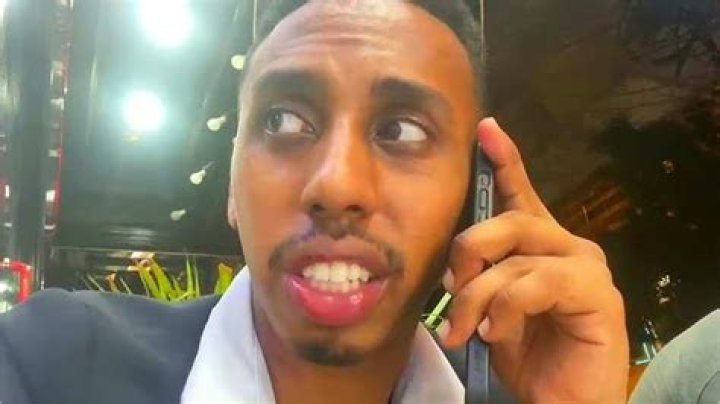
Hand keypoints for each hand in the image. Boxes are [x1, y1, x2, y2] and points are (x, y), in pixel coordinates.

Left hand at [439, 118, 628, 402]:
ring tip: (463, 327)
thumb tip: (450, 264)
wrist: (558, 400)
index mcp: (540, 245)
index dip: (504, 162)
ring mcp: (587, 268)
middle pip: (510, 221)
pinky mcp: (598, 295)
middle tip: (448, 285)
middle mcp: (568, 246)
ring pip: (516, 257)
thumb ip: (478, 277)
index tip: (486, 130)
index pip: (520, 195)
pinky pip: (536, 284)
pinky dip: (505, 310)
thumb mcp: (488, 307)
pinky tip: (495, 333)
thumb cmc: (523, 352)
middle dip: (468, 251)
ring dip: (477, 295)